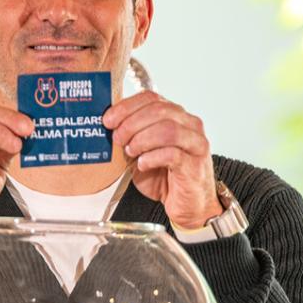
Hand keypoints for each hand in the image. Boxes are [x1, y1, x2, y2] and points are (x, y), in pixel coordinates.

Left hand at [103, 91, 222, 229]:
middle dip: (131, 124)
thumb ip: (130, 135)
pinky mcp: (194, 164)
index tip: (108, 120)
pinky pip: (173, 154)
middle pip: (159, 110)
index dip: (126, 106)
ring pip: (168, 129)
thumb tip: (107, 125)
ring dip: (142, 139)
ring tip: (131, 152)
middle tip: (117, 139)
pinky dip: (152, 158)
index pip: (151, 98)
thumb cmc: (164, 176)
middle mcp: (189, 125)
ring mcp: (195, 143)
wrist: (186, 204)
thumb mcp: (141, 151)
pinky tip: (142, 164)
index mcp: (175, 115)